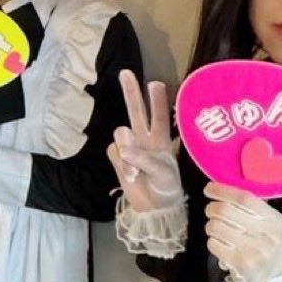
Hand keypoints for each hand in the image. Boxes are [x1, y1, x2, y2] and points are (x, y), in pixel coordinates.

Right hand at [108, 75, 182, 213]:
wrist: (154, 208)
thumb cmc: (167, 187)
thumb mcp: (163, 172)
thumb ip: (144, 158)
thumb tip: (123, 148)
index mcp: (162, 138)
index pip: (160, 114)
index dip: (158, 99)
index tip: (155, 82)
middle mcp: (145, 138)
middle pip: (136, 110)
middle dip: (131, 92)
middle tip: (126, 73)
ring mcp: (130, 147)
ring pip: (121, 133)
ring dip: (127, 150)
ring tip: (136, 172)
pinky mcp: (117, 158)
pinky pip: (114, 152)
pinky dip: (122, 165)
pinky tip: (131, 176)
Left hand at [204, 183, 281, 281]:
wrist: (274, 281)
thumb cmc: (267, 247)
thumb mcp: (271, 226)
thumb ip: (254, 208)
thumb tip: (224, 188)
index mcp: (275, 221)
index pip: (245, 199)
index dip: (223, 191)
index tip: (209, 188)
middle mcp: (267, 236)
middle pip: (226, 211)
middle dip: (212, 208)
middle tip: (211, 210)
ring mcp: (254, 252)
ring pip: (215, 226)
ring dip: (211, 225)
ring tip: (218, 229)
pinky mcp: (241, 265)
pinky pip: (213, 244)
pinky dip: (213, 241)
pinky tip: (221, 244)